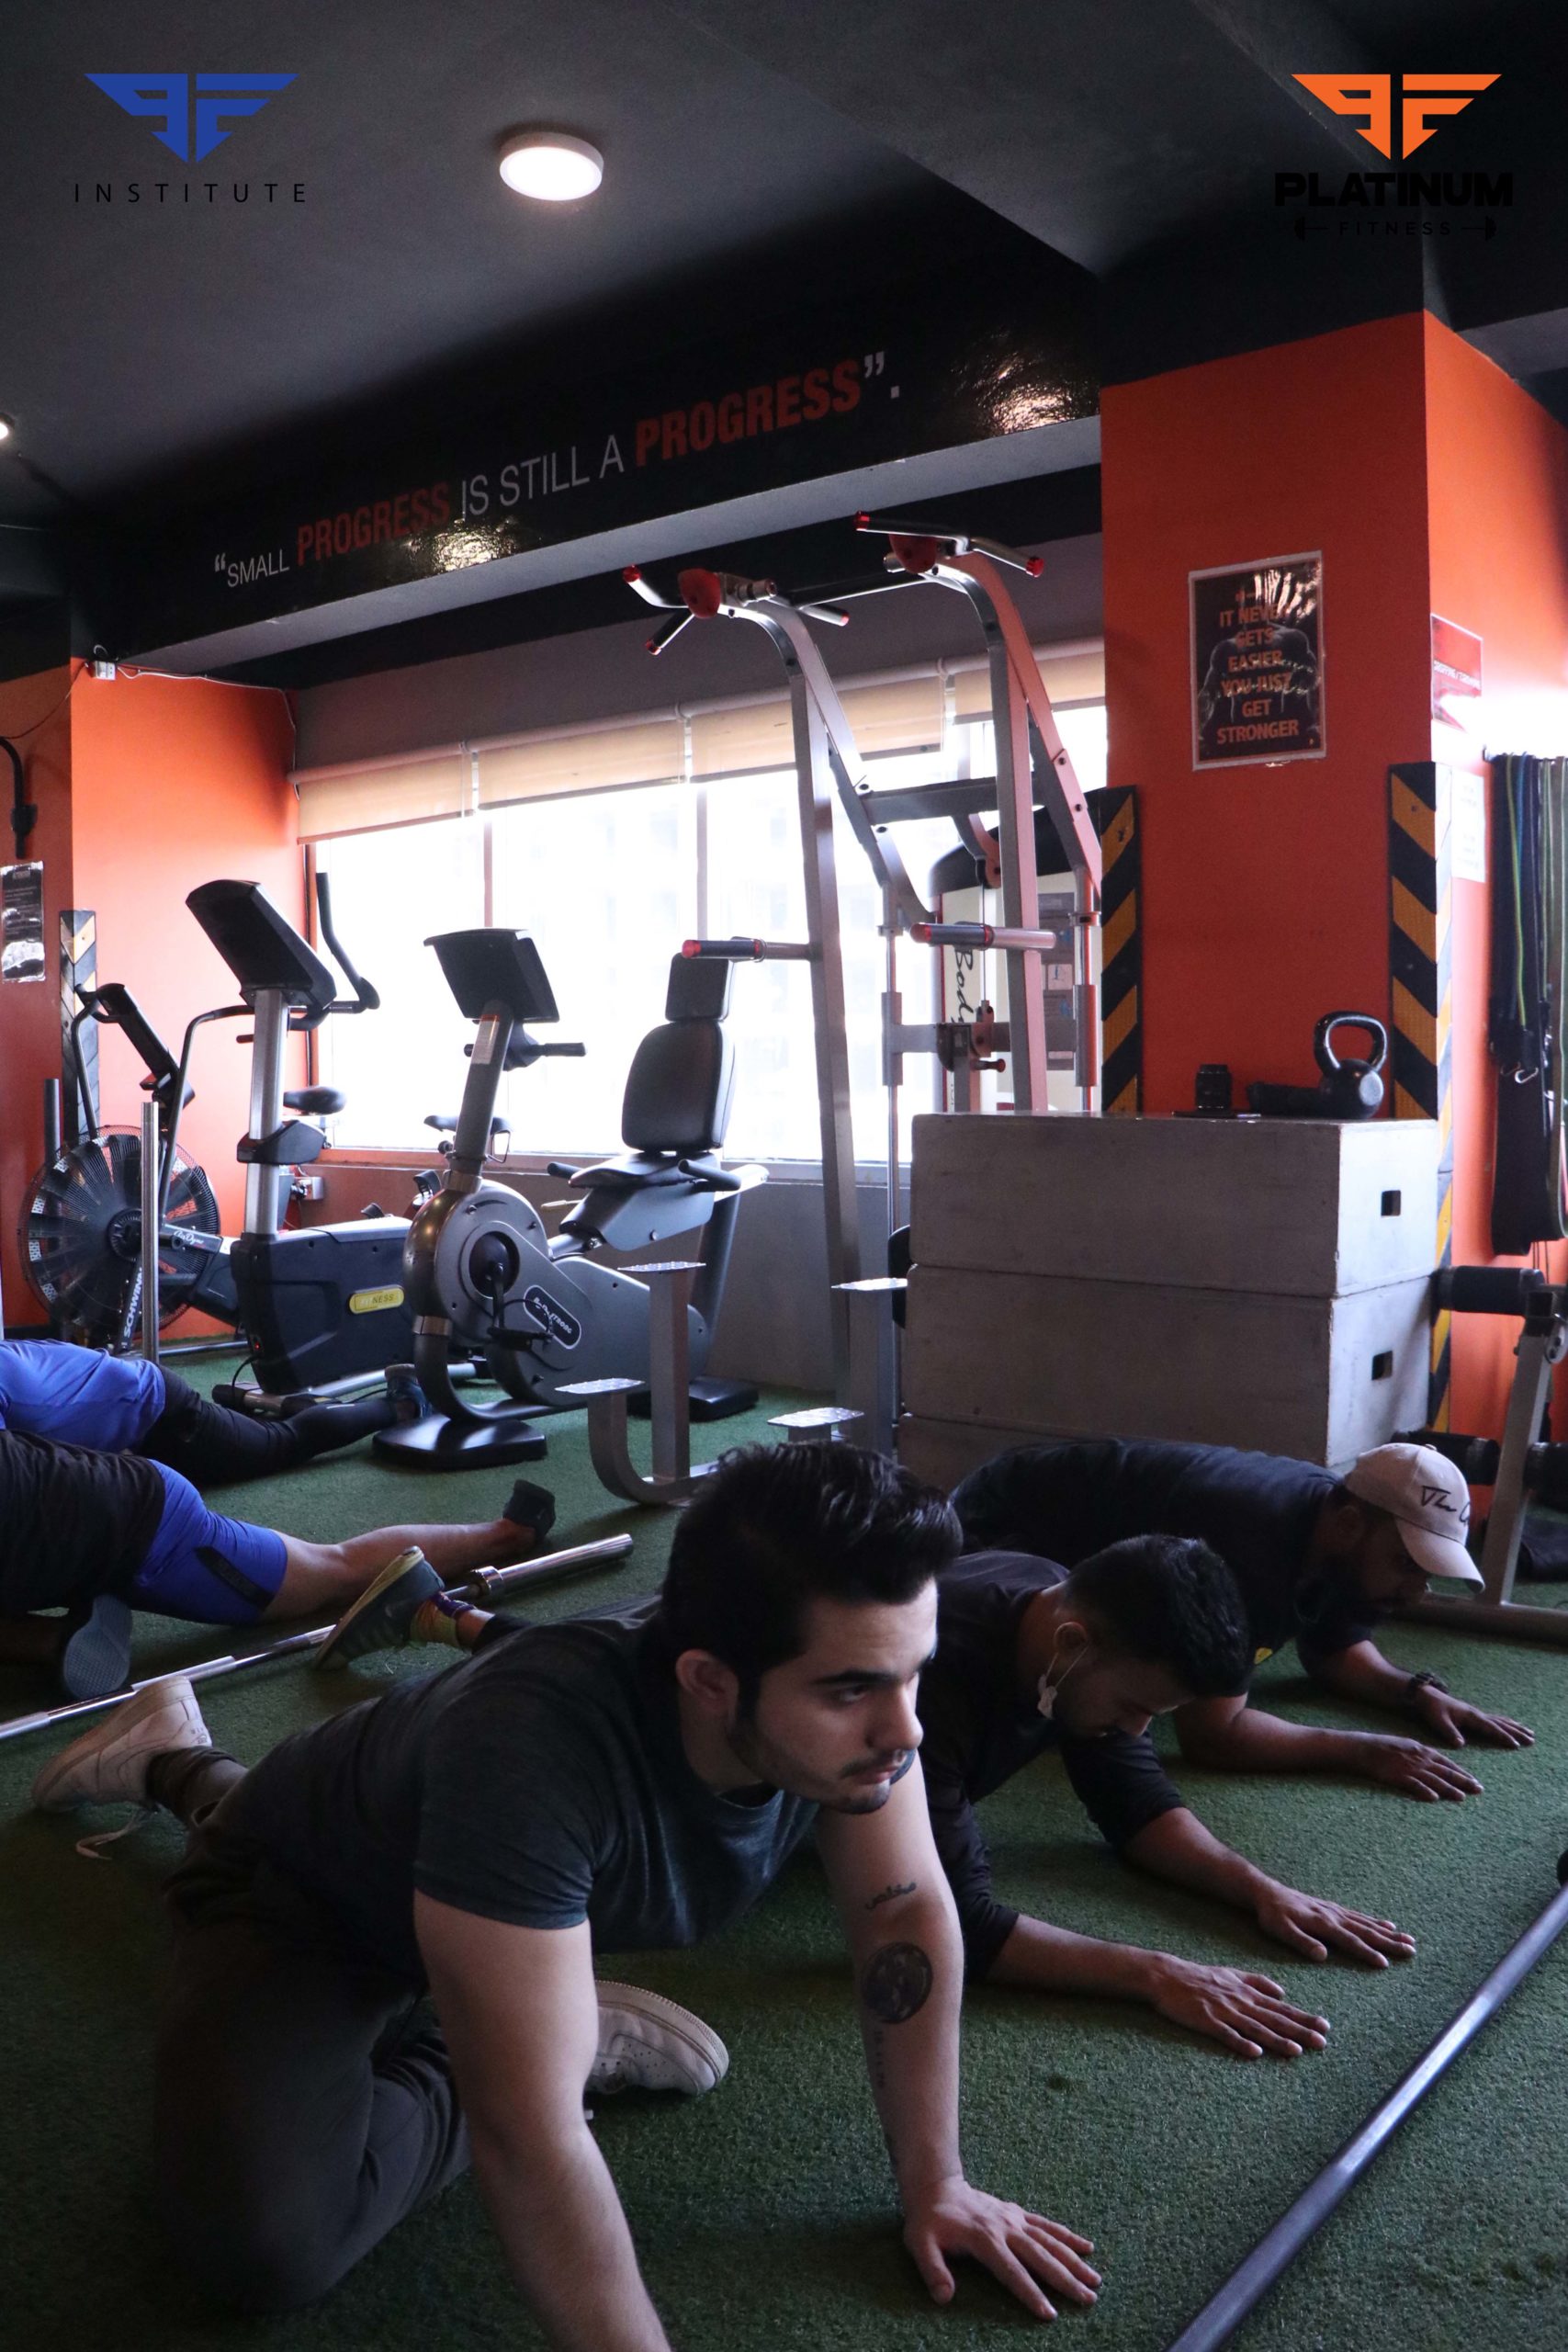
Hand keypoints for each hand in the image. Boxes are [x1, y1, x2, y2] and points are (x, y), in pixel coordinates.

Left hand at [903, 2174, 1099, 2320]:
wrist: (936, 2186)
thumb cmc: (927, 2221)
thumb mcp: (919, 2244)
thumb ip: (932, 2270)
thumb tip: (945, 2298)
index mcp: (984, 2239)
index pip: (1012, 2272)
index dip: (1031, 2293)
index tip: (1049, 2314)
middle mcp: (1005, 2228)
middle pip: (1040, 2257)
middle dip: (1065, 2279)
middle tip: (1088, 2299)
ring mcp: (1014, 2219)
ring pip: (1050, 2241)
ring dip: (1074, 2260)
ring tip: (1096, 2280)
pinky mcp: (1017, 2213)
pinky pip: (1047, 2225)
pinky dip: (1068, 2236)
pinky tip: (1087, 2247)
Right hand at [1144, 1956, 1328, 2058]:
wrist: (1167, 1976)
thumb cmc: (1200, 1976)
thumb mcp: (1231, 1973)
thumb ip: (1257, 1982)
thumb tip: (1282, 1992)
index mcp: (1247, 1992)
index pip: (1281, 2008)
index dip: (1303, 2017)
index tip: (1324, 2026)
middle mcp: (1240, 2002)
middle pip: (1274, 2020)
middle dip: (1299, 2031)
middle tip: (1321, 2043)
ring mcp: (1224, 2012)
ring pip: (1255, 2029)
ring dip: (1276, 2041)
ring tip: (1296, 2051)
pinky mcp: (1207, 2022)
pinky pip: (1226, 2035)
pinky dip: (1241, 2044)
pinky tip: (1254, 2053)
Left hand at [1253, 1881, 1415, 1967]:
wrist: (1266, 1892)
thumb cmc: (1272, 1916)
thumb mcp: (1281, 1931)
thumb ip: (1302, 1942)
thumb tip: (1322, 1955)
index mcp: (1323, 1924)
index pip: (1350, 1941)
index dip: (1367, 1953)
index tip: (1386, 1964)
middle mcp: (1334, 1916)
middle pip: (1366, 1931)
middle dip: (1390, 1942)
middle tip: (1412, 1950)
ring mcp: (1335, 1911)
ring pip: (1367, 1923)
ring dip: (1388, 1932)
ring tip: (1409, 1939)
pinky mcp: (1333, 1908)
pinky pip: (1359, 1916)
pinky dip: (1375, 1921)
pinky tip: (1386, 1925)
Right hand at [1354, 1732, 1482, 1800]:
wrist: (1364, 1748)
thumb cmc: (1383, 1746)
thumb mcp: (1406, 1744)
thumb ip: (1421, 1753)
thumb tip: (1433, 1760)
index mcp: (1422, 1750)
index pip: (1448, 1763)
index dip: (1462, 1773)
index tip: (1475, 1781)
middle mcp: (1420, 1759)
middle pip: (1445, 1772)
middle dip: (1463, 1782)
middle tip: (1479, 1790)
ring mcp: (1409, 1768)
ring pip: (1434, 1780)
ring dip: (1449, 1789)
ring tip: (1462, 1798)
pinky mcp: (1398, 1777)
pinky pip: (1413, 1785)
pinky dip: (1424, 1791)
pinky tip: (1434, 1798)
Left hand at [1410, 1686, 1534, 1750]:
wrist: (1425, 1695)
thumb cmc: (1431, 1709)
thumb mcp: (1438, 1721)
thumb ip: (1449, 1732)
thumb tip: (1460, 1744)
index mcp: (1471, 1716)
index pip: (1491, 1728)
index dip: (1503, 1736)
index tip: (1516, 1744)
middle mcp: (1477, 1714)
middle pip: (1501, 1724)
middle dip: (1516, 1732)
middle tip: (1532, 1739)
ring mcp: (1476, 1713)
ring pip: (1500, 1721)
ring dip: (1514, 1727)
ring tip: (1529, 1732)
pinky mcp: (1473, 1714)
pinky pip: (1494, 1719)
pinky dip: (1505, 1723)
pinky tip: (1510, 1724)